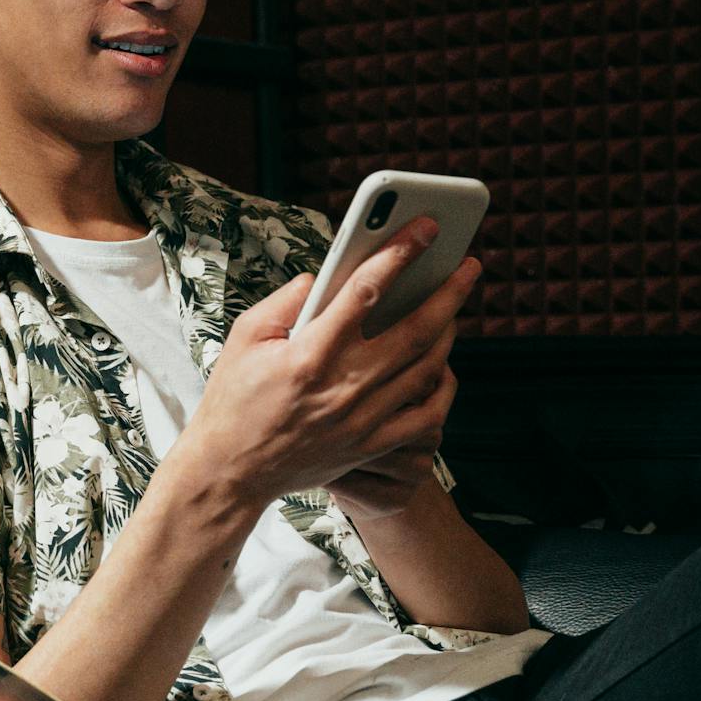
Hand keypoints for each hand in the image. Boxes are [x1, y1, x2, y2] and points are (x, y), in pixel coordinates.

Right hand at [168, 222, 478, 512]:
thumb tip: (325, 276)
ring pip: (425, 368)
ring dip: (448, 332)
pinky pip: (424, 416)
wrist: (231, 471)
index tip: (424, 230)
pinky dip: (442, 387)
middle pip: (414, 329)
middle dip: (448, 292)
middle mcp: (341, 386)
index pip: (365, 292)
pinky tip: (443, 365)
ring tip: (454, 307)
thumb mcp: (244, 337)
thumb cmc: (233, 399)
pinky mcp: (370, 444)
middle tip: (468, 265)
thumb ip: (286, 300)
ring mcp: (361, 419)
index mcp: (307, 355)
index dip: (399, 254)